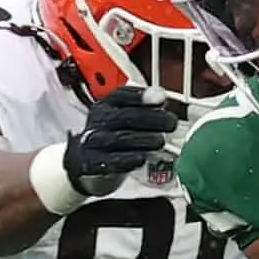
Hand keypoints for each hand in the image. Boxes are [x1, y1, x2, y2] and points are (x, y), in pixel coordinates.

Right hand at [63, 87, 178, 196]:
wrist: (87, 162)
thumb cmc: (114, 136)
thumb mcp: (126, 117)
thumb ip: (144, 108)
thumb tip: (162, 97)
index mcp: (107, 104)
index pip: (122, 95)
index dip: (142, 96)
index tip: (161, 98)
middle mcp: (98, 120)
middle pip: (125, 116)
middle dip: (152, 119)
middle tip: (171, 123)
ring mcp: (93, 141)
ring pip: (119, 139)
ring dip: (144, 140)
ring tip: (160, 142)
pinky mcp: (91, 163)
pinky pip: (110, 161)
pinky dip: (128, 160)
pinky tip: (141, 158)